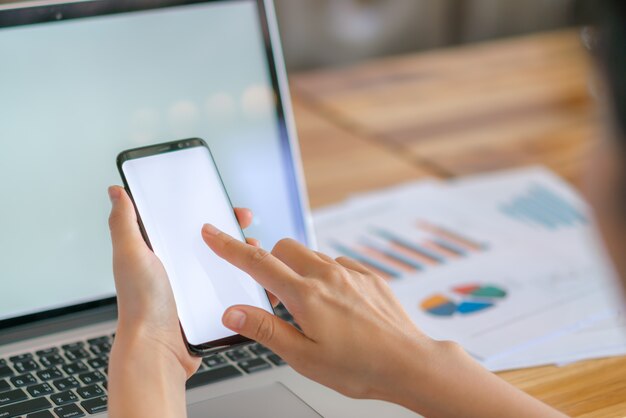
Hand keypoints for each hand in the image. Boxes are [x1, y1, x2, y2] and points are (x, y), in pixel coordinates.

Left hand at [107, 186, 256, 377]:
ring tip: (258, 253)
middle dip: (233, 231)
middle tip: (246, 227)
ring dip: (245, 257)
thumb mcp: (130, 255)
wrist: (158, 350)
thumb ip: (124, 223)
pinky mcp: (210, 306)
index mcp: (160, 253)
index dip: (208, 210)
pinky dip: (247, 282)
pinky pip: (233, 290)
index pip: (188, 223)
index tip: (226, 204)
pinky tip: (258, 278)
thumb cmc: (141, 305)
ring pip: (227, 265)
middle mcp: (179, 269)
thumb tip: (116, 193)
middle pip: (214, 241)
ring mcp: (196, 288)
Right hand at [201, 224, 433, 400]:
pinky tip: (336, 304)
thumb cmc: (360, 367)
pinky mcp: (369, 275)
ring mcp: (350, 273)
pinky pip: (337, 263)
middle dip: (270, 262)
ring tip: (309, 307)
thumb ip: (266, 329)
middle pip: (284, 249)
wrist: (409, 363)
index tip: (212, 232)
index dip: (229, 246)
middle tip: (275, 295)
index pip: (257, 263)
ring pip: (311, 255)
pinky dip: (326, 275)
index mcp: (306, 296)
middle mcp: (328, 276)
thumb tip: (234, 312)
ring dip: (299, 270)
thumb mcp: (304, 357)